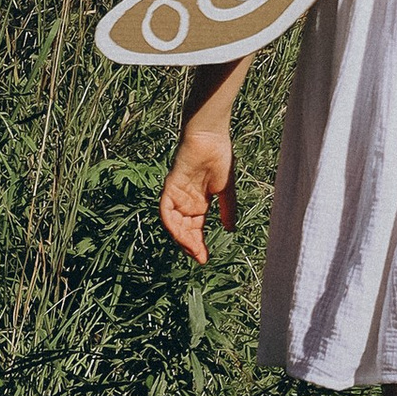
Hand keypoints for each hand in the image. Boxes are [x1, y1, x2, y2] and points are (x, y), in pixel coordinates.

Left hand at [159, 113, 237, 263]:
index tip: (205, 259)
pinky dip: (172, 224)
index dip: (199, 244)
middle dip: (190, 245)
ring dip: (182, 238)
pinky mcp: (170, 187)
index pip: (195, 229)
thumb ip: (227, 209)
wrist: (211, 137)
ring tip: (193, 250)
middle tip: (199, 257)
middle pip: (183, 230)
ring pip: (174, 224)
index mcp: (198, 203)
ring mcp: (176, 195)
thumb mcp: (226, 189)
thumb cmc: (220, 157)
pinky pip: (166, 210)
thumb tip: (230, 230)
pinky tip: (181, 234)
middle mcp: (185, 202)